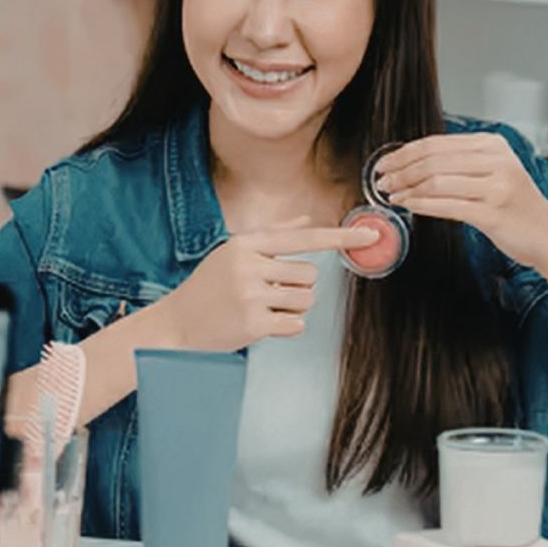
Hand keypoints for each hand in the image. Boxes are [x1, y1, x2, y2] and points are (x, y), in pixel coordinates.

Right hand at [157, 218, 378, 351]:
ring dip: (292, 307)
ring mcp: (250, 296)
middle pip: (309, 274)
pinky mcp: (253, 324)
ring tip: (263, 308)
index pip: (303, 238)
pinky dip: (285, 326)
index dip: (339, 238)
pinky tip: (260, 324)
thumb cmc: (208, 287)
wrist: (176, 324)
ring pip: (306, 299)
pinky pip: (296, 324)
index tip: (371, 236)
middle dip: (296, 286)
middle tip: (265, 293)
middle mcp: (249, 266)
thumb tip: (307, 219)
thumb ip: (273, 235)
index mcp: (246, 243)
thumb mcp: (233, 252)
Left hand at [375, 133, 547, 268]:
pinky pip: (446, 205)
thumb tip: (416, 162)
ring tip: (392, 194)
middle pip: (433, 159)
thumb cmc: (518, 208)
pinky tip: (408, 205)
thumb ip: (462, 163)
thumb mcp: (495, 173)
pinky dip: (421, 204)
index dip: (405, 152)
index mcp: (493, 145)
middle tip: (381, 178)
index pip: (437, 143)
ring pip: (437, 180)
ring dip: (407, 187)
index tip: (385, 162)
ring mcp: (496, 186)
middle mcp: (496, 161)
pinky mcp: (492, 212)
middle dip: (400, 169)